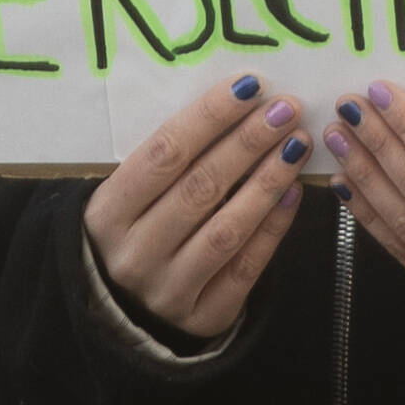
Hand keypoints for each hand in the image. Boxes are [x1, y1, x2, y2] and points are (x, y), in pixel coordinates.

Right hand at [84, 75, 307, 341]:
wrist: (124, 315)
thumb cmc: (135, 232)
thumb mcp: (130, 197)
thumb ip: (170, 161)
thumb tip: (238, 104)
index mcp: (107, 214)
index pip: (163, 154)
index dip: (209, 116)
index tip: (250, 86)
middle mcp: (133, 254)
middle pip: (199, 188)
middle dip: (248, 142)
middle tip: (286, 109)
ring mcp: (168, 291)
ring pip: (227, 229)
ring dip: (267, 181)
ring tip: (297, 144)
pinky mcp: (203, 318)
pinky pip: (246, 267)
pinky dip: (273, 226)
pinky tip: (293, 191)